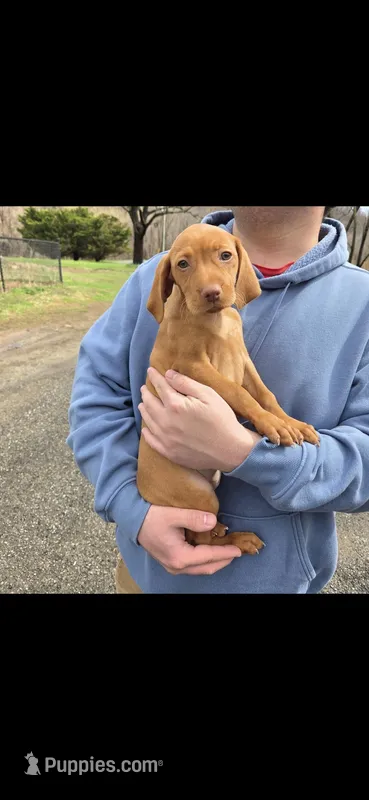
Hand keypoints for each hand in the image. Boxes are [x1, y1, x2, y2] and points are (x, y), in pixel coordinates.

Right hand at [137, 505, 241, 574]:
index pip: (208, 556)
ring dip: (215, 560)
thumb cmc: (150, 516)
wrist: (132, 519)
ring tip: (228, 550)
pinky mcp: (172, 561)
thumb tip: (213, 522)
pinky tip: (212, 549)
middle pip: (207, 567)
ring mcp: (173, 566)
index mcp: (179, 557)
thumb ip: (194, 518)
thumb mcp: (173, 514)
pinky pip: (194, 565)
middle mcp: (177, 566)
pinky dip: (206, 559)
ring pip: (201, 568)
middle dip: (224, 560)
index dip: (225, 552)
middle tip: (237, 550)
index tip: (238, 549)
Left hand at [139, 367, 260, 472]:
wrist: (231, 450)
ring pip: (148, 421)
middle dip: (146, 393)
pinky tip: (146, 428)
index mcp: (175, 405)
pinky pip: (151, 441)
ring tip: (143, 404)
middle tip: (144, 388)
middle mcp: (166, 422)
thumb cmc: (222, 419)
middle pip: (150, 404)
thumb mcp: (208, 395)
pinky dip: (146, 432)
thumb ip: (186, 383)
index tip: (150, 370)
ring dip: (144, 410)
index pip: (160, 387)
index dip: (155, 377)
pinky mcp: (169, 452)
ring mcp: (166, 439)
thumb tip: (168, 374)